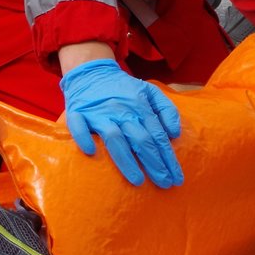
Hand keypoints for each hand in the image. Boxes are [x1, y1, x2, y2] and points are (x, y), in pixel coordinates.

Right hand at [59, 59, 184, 188]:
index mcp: (140, 107)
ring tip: (138, 180)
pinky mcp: (78, 113)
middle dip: (155, 164)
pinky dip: (84, 138)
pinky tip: (91, 152)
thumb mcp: (150, 91)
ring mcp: (99, 113)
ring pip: (115, 138)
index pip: (158, 136)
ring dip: (126, 160)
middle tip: (165, 183)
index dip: (168, 158)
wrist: (91, 72)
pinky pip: (79, 126)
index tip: (176, 177)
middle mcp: (121, 111)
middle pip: (141, 140)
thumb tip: (174, 133)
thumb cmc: (123, 88)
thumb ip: (167, 109)